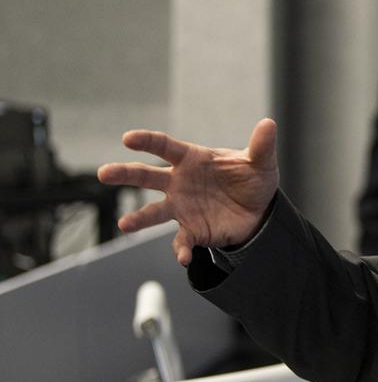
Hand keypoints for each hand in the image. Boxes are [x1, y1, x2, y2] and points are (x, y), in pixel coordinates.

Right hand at [98, 119, 279, 265]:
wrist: (259, 211)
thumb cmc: (251, 179)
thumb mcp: (260, 162)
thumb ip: (262, 145)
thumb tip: (269, 123)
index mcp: (192, 159)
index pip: (166, 147)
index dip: (147, 141)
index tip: (128, 138)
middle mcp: (179, 183)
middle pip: (147, 176)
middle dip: (125, 174)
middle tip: (104, 173)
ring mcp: (182, 207)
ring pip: (154, 212)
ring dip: (139, 218)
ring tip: (125, 224)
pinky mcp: (192, 230)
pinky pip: (182, 242)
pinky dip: (182, 250)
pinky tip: (184, 257)